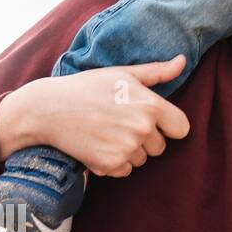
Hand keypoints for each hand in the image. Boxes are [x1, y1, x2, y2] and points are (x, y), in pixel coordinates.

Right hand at [0, 55, 190, 176]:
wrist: (48, 109)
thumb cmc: (88, 87)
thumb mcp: (123, 74)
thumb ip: (157, 72)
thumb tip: (183, 61)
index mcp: (151, 106)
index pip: (182, 128)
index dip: (169, 126)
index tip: (155, 122)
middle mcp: (143, 129)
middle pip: (160, 146)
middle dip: (145, 138)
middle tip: (120, 123)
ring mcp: (127, 149)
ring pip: (142, 159)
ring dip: (129, 151)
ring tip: (106, 132)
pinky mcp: (110, 165)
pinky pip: (125, 170)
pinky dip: (114, 162)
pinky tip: (98, 145)